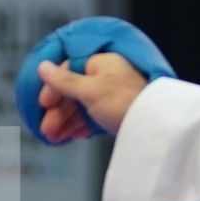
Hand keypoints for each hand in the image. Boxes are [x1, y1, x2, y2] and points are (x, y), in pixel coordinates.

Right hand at [14, 17, 174, 143]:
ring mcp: (113, 96)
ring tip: (54, 137)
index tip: (44, 104)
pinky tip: (72, 136)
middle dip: (58, 111)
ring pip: (82, 106)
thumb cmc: (124, 102)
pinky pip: (93, 117)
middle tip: (46, 129)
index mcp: (103, 63)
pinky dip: (80, 126)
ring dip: (65, 121)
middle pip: (74, 91)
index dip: (53, 87)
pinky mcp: (118, 113)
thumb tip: (42, 66)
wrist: (156, 128)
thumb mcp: (90, 90)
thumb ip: (64, 80)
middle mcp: (108, 77)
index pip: (69, 70)